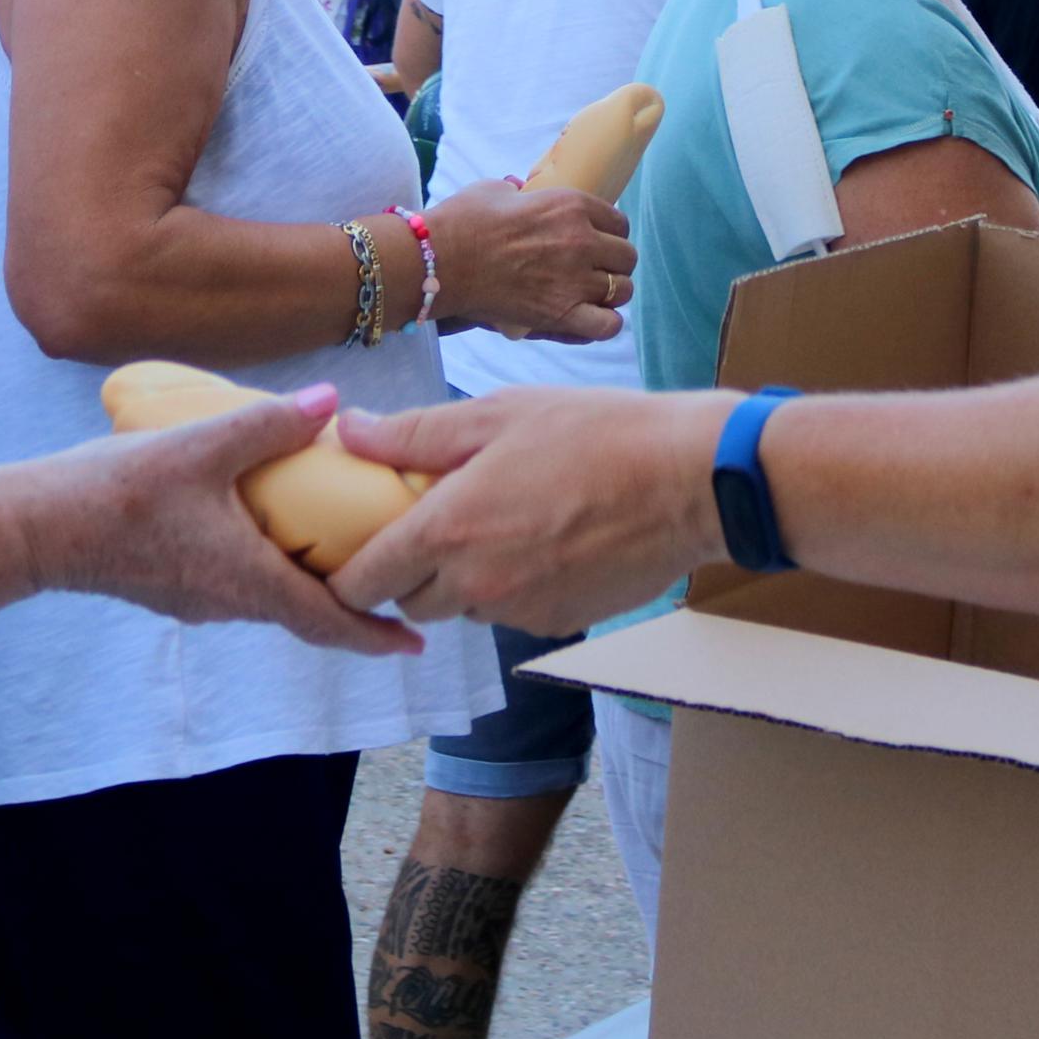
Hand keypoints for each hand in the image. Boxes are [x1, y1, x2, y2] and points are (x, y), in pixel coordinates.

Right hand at [16, 387, 422, 657]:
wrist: (36, 527)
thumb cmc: (118, 491)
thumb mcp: (200, 447)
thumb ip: (268, 424)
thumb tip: (332, 401)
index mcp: (247, 579)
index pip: (327, 622)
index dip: (374, 636)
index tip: (414, 644)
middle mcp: (228, 602)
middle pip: (304, 611)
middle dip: (349, 600)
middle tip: (389, 576)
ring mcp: (197, 600)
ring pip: (268, 597)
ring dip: (305, 582)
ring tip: (337, 547)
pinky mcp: (171, 588)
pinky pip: (237, 585)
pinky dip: (268, 569)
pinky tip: (268, 530)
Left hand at [323, 387, 734, 631]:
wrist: (692, 482)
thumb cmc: (597, 433)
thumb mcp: (497, 414)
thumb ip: (413, 433)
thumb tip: (348, 431)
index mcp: (447, 531)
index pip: (363, 584)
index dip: (347, 574)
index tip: (351, 550)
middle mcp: (476, 586)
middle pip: (410, 601)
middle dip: (410, 571)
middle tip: (434, 521)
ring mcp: (520, 612)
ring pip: (464, 608)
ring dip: (465, 578)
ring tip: (502, 521)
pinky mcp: (559, 624)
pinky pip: (513, 612)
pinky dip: (514, 587)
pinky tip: (548, 540)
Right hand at [422, 178, 632, 343]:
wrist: (439, 259)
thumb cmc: (462, 221)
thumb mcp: (498, 190)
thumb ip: (523, 193)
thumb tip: (523, 195)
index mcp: (571, 205)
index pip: (618, 222)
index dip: (609, 233)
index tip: (596, 241)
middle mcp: (581, 240)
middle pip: (627, 256)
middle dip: (614, 263)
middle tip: (594, 270)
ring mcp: (574, 279)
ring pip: (622, 290)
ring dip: (610, 293)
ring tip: (592, 295)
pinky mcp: (560, 314)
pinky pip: (607, 325)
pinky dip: (604, 324)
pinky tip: (592, 318)